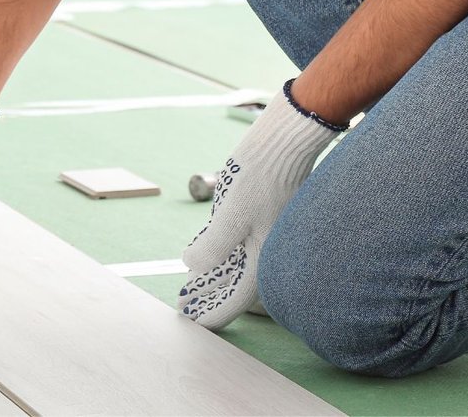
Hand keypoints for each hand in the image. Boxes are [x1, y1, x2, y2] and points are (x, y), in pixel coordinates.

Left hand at [179, 79, 345, 328]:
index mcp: (265, 258)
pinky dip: (223, 261)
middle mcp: (269, 253)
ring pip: (238, 271)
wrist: (282, 144)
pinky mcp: (263, 224)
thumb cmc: (260, 176)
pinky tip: (203, 260)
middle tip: (185, 308)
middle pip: (237, 289)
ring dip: (214, 281)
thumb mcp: (232, 212)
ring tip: (189, 288)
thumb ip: (213, 245)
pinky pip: (242, 253)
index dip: (213, 314)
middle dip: (211, 300)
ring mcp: (267, 238)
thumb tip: (192, 266)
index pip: (237, 300)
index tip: (192, 323)